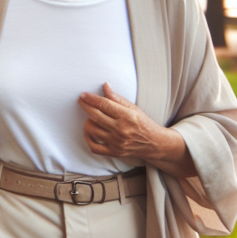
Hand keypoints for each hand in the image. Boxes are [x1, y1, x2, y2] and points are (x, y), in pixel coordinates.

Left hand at [78, 83, 195, 176]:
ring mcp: (117, 142)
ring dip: (87, 121)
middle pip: (95, 116)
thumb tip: (105, 85)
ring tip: (90, 117)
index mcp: (127, 116)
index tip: (83, 94)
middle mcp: (121, 130)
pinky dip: (88, 139)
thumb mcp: (133, 108)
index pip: (104, 105)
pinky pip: (94, 147)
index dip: (91, 98)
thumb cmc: (144, 123)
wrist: (155, 144)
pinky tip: (89, 132)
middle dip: (85, 106)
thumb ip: (117, 98)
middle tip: (81, 100)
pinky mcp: (115, 152)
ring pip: (92, 130)